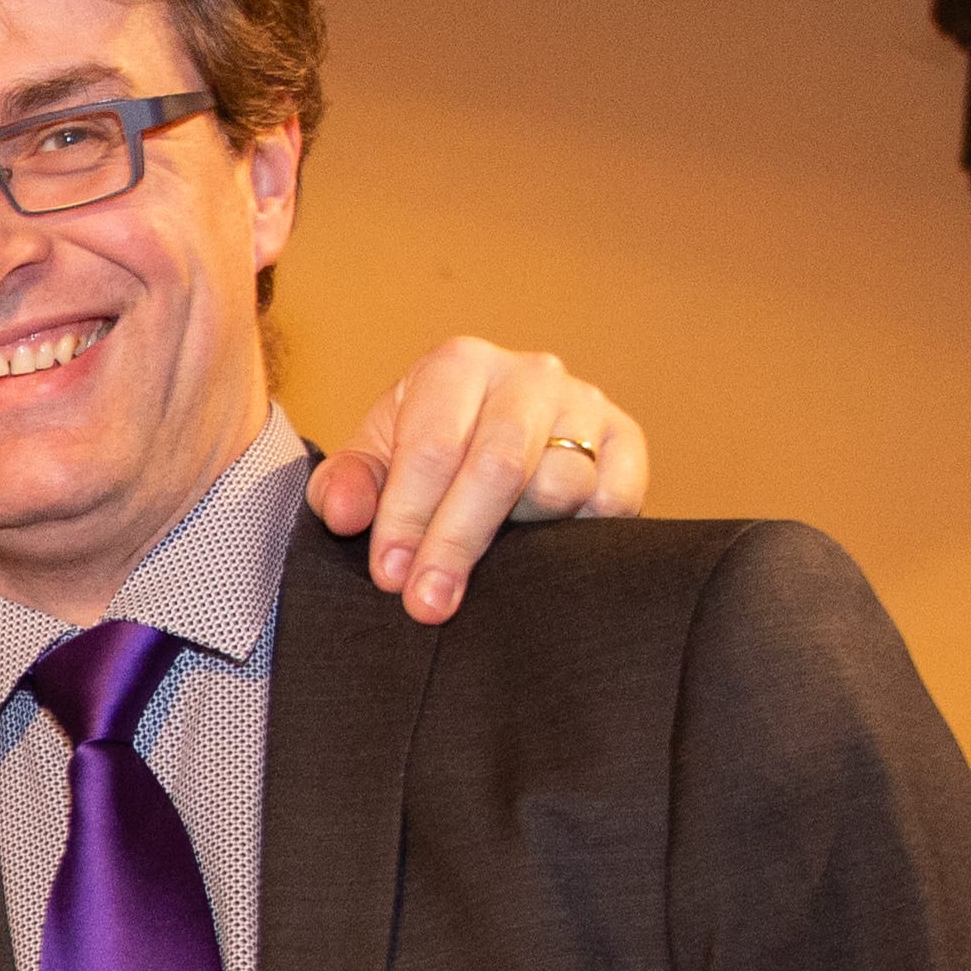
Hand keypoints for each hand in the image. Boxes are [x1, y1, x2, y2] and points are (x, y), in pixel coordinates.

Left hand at [305, 343, 647, 623]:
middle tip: (429, 604)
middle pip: (498, 466)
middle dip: (456, 542)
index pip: (434, 447)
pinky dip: (580, 534)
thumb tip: (342, 514)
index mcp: (457, 366)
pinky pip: (614, 499)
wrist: (488, 438)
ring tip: (486, 567)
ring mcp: (585, 403)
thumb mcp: (373, 463)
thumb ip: (345, 487)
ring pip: (561, 483)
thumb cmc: (423, 453)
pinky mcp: (628, 439)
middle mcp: (528, 374)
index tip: (391, 576)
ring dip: (519, 539)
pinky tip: (542, 553)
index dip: (409, 517)